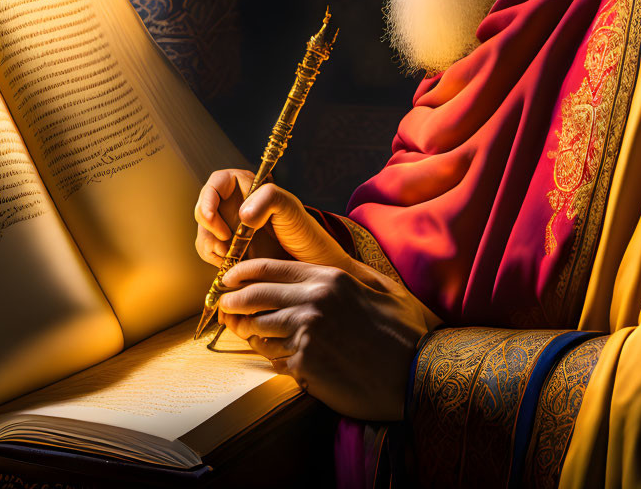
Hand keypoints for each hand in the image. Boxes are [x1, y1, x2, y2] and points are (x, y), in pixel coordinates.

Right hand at [194, 169, 348, 267]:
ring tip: (232, 258)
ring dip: (211, 248)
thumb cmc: (303, 230)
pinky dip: (217, 262)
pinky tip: (233, 266)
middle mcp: (234, 206)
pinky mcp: (229, 251)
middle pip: (203, 211)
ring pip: (204, 235)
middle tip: (226, 244)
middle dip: (209, 228)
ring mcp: (230, 229)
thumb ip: (268, 198)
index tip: (211, 217)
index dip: (207, 199)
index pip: (215, 184)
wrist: (309, 263)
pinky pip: (211, 254)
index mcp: (246, 187)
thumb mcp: (289, 207)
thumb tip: (243, 214)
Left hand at [218, 255, 430, 420]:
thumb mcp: (382, 288)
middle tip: (223, 306)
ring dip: (250, 332)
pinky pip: (275, 360)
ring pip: (259, 329)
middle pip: (254, 297)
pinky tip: (280, 359)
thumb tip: (331, 266)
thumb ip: (351, 273)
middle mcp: (312, 302)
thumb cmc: (404, 331)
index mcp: (328, 278)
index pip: (269, 268)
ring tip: (247, 332)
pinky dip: (274, 359)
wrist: (416, 374)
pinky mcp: (305, 365)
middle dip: (232, 301)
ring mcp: (306, 334)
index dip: (241, 272)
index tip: (228, 278)